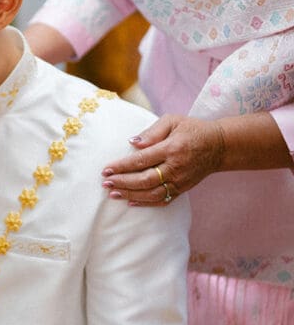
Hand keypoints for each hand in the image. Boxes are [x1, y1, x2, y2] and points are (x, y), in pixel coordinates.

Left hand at [101, 114, 224, 205]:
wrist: (219, 146)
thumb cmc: (192, 130)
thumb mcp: (173, 121)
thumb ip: (152, 131)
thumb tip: (133, 143)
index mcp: (171, 149)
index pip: (142, 160)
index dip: (122, 166)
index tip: (106, 169)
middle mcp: (175, 168)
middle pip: (145, 180)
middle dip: (122, 182)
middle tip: (105, 183)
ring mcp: (180, 181)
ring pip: (152, 193)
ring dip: (130, 195)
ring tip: (113, 193)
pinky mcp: (182, 189)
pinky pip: (163, 200)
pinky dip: (146, 203)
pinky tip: (130, 202)